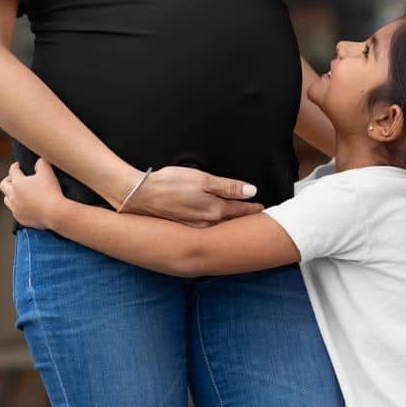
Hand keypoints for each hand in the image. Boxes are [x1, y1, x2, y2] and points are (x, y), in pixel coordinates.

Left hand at [0, 159, 62, 228]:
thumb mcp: (48, 172)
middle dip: (8, 180)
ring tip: (18, 193)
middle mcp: (13, 195)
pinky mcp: (20, 218)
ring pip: (7, 200)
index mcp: (18, 182)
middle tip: (14, 178)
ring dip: (10, 194)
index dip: (15, 166)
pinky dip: (18, 206)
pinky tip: (25, 205)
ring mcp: (15, 208)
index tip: (18, 165)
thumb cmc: (51, 191)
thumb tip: (39, 161)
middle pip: (3, 185)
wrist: (54, 213)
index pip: (12, 170)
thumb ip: (41, 163)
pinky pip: (15, 211)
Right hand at [127, 165, 262, 225]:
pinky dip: (217, 224)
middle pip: (233, 222)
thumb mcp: (203, 179)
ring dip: (232, 223)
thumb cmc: (171, 183)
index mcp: (215, 210)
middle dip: (246, 220)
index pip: (242, 211)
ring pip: (221, 226)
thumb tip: (251, 191)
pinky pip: (209, 227)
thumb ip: (228, 186)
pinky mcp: (186, 226)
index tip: (265, 209)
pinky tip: (217, 221)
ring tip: (242, 221)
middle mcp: (208, 223)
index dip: (255, 209)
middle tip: (259, 218)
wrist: (141, 195)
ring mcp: (196, 227)